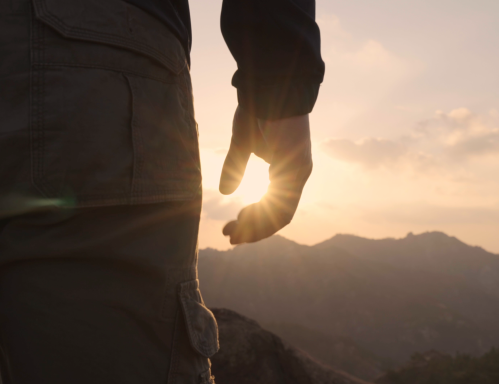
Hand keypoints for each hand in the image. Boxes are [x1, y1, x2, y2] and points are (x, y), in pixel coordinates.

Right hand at [219, 106, 312, 244]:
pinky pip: (282, 203)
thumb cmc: (258, 109)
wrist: (270, 83)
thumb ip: (235, 167)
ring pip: (281, 215)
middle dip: (253, 230)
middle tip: (230, 238)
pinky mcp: (296, 166)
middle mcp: (298, 174)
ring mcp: (299, 171)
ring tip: (233, 234)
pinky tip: (243, 217)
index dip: (255, 221)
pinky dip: (261, 215)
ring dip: (256, 228)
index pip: (275, 206)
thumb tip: (226, 192)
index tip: (233, 227)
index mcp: (288, 170)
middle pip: (279, 216)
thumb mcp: (242, 144)